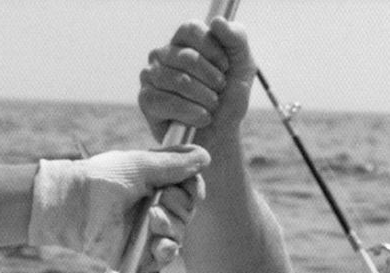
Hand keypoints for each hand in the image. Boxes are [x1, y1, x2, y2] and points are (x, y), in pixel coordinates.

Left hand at [27, 145, 208, 267]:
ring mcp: (150, 232)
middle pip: (189, 212)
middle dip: (179, 204)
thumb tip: (206, 156)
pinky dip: (167, 249)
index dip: (195, 189)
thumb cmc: (103, 178)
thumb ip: (174, 163)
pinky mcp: (142, 254)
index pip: (192, 191)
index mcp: (158, 187)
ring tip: (151, 217)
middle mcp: (157, 209)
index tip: (190, 186)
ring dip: (170, 224)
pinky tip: (159, 242)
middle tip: (157, 197)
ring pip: (180, 233)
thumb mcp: (142, 165)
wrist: (76, 203)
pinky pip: (167, 256)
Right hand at [138, 17, 255, 149]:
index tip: (226, 68)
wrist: (222, 134)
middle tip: (220, 92)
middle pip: (187, 57)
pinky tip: (201, 119)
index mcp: (183, 41)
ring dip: (205, 99)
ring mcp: (151, 76)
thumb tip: (218, 22)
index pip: (190, 29)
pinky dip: (190, 113)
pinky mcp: (146, 100)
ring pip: (179, 81)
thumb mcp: (243, 66)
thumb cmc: (229, 98)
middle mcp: (163, 54)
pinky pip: (166, 102)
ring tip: (211, 107)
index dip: (213, 50)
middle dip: (213, 80)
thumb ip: (236, 39)